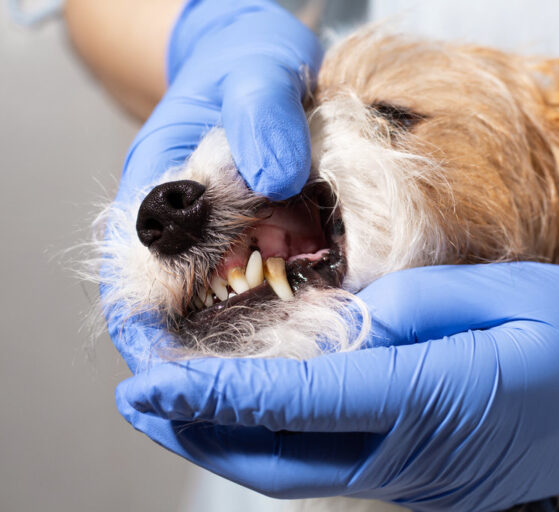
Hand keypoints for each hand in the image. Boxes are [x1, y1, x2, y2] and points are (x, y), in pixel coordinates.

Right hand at [106, 0, 321, 370]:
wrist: (261, 68)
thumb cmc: (247, 68)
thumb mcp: (255, 74)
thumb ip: (261, 115)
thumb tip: (275, 177)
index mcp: (154, 201)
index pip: (137, 294)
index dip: (162, 347)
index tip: (203, 382)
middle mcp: (179, 239)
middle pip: (178, 326)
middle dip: (217, 365)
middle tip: (272, 398)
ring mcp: (215, 250)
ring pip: (220, 323)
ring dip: (256, 351)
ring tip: (303, 381)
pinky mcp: (253, 253)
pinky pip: (261, 301)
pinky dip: (287, 322)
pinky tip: (327, 334)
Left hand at [115, 263, 558, 509]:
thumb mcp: (507, 291)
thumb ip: (415, 304)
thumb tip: (345, 319)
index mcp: (440, 401)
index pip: (304, 402)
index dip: (220, 395)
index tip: (153, 384)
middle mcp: (420, 457)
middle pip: (286, 457)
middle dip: (203, 434)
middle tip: (140, 403)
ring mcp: (425, 478)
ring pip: (305, 472)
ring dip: (235, 443)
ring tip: (181, 411)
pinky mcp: (432, 478)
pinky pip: (341, 466)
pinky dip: (286, 443)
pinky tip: (264, 415)